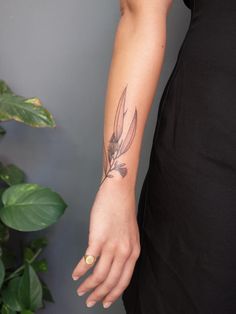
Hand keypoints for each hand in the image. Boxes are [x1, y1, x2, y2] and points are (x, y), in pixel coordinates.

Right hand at [71, 180, 140, 308]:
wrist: (118, 192)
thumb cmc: (122, 210)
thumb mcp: (129, 234)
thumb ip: (123, 251)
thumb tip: (111, 265)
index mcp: (133, 252)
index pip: (124, 281)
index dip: (113, 294)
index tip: (105, 302)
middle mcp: (124, 252)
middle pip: (111, 282)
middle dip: (99, 295)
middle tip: (89, 302)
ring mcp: (111, 246)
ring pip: (99, 276)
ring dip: (88, 286)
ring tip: (80, 290)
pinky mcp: (98, 239)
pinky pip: (88, 261)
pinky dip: (80, 270)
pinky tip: (75, 274)